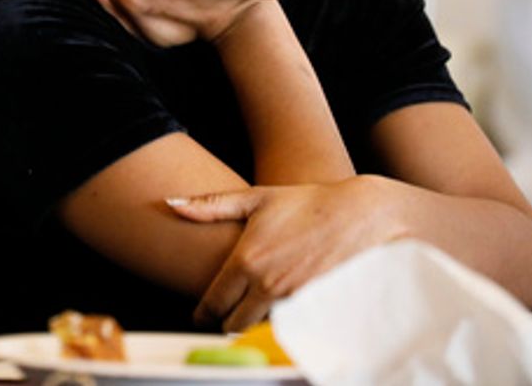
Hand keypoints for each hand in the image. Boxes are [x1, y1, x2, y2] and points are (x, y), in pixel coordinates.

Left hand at [167, 176, 400, 330]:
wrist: (360, 215)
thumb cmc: (305, 203)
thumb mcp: (256, 198)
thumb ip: (211, 205)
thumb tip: (171, 204)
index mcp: (246, 260)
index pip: (213, 303)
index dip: (203, 313)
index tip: (202, 315)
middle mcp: (266, 285)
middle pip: (233, 326)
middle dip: (226, 323)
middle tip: (226, 316)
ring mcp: (293, 301)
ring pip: (260, 332)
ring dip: (253, 327)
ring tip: (252, 314)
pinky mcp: (318, 311)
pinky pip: (289, 332)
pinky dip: (281, 328)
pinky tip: (280, 316)